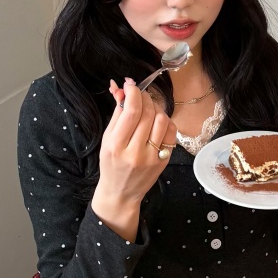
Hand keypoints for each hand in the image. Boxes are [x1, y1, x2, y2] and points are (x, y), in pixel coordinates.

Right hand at [95, 78, 177, 209]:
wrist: (121, 193)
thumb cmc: (111, 164)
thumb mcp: (107, 140)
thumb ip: (116, 115)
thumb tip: (122, 90)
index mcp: (117, 146)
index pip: (132, 112)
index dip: (134, 93)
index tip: (131, 84)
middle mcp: (136, 152)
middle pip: (148, 113)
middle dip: (144, 98)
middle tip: (139, 94)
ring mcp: (153, 157)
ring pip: (162, 120)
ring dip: (155, 107)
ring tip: (147, 108)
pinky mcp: (164, 160)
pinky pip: (171, 132)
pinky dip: (165, 121)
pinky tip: (157, 121)